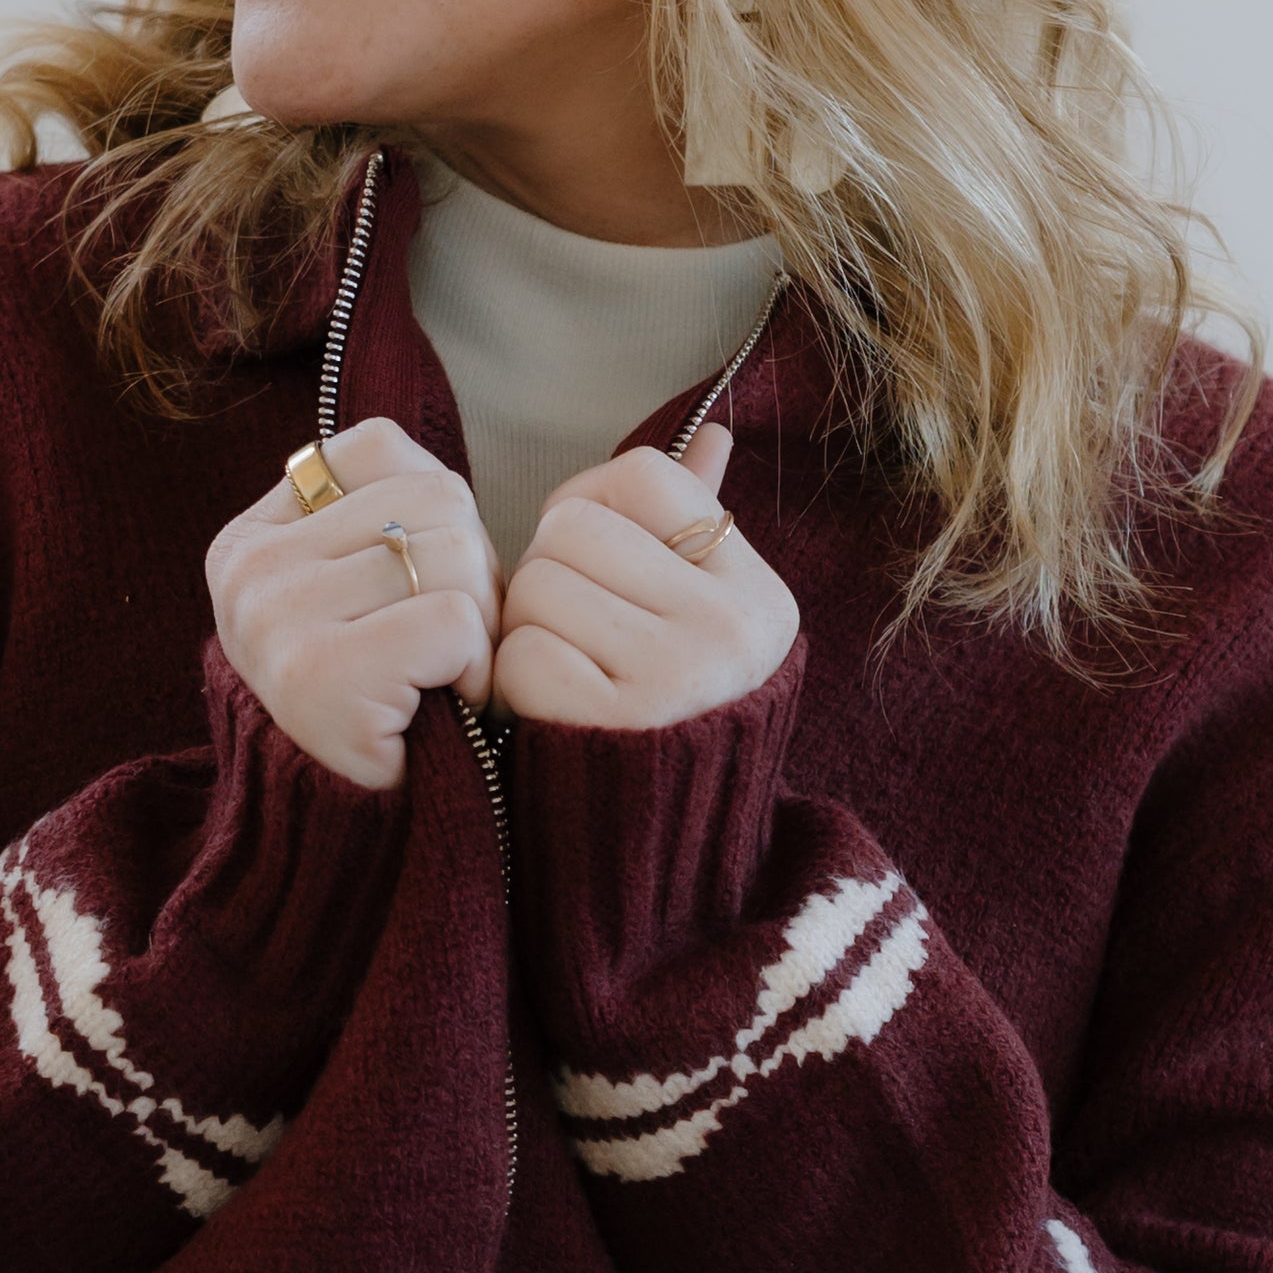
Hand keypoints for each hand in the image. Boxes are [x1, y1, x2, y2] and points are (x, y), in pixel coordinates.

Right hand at [206, 420, 499, 794]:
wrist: (356, 832)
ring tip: (443, 676)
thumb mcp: (361, 591)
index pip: (379, 449)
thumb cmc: (383, 702)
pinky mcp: (320, 677)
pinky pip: (455, 621)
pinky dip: (478, 668)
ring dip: (482, 624)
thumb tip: (458, 483)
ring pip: (454, 555)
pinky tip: (447, 705)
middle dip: (474, 572)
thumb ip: (383, 513)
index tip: (416, 591)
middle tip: (445, 648)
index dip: (437, 515)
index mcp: (250, 538)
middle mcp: (248, 571)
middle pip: (433, 499)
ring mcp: (275, 620)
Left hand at [488, 424, 798, 735]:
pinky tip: (550, 706)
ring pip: (536, 586)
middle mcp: (728, 629)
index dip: (597, 509)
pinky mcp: (605, 725)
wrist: (662, 839)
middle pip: (572, 529)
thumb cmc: (674, 704)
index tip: (606, 566)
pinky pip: (520, 655)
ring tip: (569, 666)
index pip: (643, 477)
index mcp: (756, 591)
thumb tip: (714, 434)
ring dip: (528, 626)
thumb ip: (697, 523)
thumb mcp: (705, 611)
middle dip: (551, 571)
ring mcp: (671, 677)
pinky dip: (515, 680)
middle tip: (576, 626)